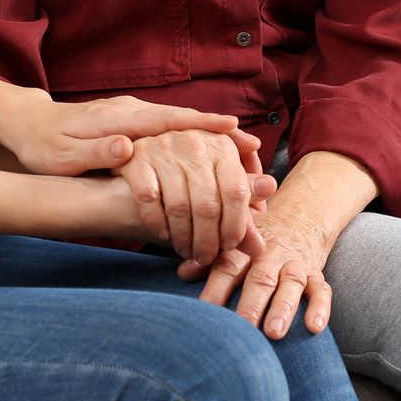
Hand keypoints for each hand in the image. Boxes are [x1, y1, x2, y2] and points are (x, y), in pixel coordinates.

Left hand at [4, 93, 253, 177]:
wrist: (27, 125)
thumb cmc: (43, 147)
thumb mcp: (63, 156)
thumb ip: (96, 151)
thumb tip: (129, 147)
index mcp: (120, 119)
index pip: (169, 120)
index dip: (203, 126)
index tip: (235, 129)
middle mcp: (132, 111)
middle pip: (184, 120)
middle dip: (220, 132)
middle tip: (254, 148)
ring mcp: (133, 114)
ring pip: (178, 124)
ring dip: (210, 136)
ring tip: (244, 153)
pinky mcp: (131, 122)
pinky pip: (168, 129)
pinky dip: (192, 137)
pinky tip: (209, 151)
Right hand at [115, 128, 273, 266]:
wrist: (140, 145)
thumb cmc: (192, 167)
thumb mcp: (222, 177)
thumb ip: (243, 206)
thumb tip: (261, 244)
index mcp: (223, 146)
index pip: (236, 192)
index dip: (236, 225)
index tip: (231, 245)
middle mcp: (195, 143)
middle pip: (207, 204)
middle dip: (208, 240)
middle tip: (206, 257)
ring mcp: (165, 149)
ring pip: (179, 207)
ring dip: (183, 238)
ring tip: (187, 252)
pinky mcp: (138, 159)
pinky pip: (149, 200)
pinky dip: (157, 223)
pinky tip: (164, 234)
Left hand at [179, 202, 334, 338]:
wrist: (300, 214)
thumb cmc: (258, 239)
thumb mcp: (235, 243)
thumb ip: (211, 259)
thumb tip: (183, 273)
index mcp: (245, 249)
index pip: (228, 267)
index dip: (216, 288)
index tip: (204, 312)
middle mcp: (270, 255)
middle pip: (260, 278)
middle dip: (251, 304)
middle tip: (242, 328)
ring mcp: (294, 263)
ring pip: (291, 284)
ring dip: (283, 308)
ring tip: (274, 332)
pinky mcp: (316, 272)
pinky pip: (322, 289)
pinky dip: (321, 307)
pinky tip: (315, 327)